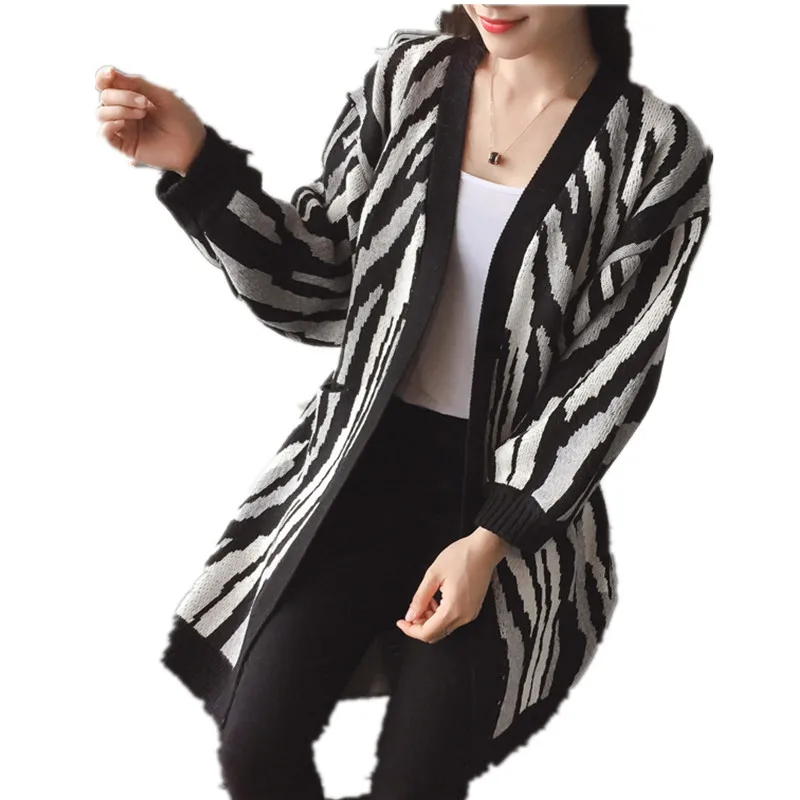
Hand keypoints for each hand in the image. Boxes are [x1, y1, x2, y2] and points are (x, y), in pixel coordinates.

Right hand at [94, 65, 206, 174]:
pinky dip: (109, 125)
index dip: (104, 77)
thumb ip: (137, 83)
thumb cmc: (182, 121)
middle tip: (144, 103)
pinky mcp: (125, 145)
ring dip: (118, 109)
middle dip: (121, 95)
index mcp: (133, 98)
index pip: (108, 84)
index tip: (111, 74)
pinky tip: (122, 123)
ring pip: (101, 113)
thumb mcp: (161, 95)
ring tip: (141, 113)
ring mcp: (124, 129)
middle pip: (105, 96)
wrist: (194, 147)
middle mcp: (125, 112)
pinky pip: (104, 134)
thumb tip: (110, 73)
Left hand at [395, 527, 511, 643]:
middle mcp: (464, 616)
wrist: (484, 549)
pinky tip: (437, 599)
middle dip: (420, 626)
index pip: (427, 633)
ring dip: (430, 620)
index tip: (402, 622)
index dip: (411, 630)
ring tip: (426, 600)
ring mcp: (470, 614)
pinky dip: (441, 615)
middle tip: (412, 611)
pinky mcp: (473, 609)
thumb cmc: (463, 556)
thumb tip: (411, 615)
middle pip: (436, 634)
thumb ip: (420, 598)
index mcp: (453, 609)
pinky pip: (453, 620)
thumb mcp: (433, 574)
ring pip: (444, 628)